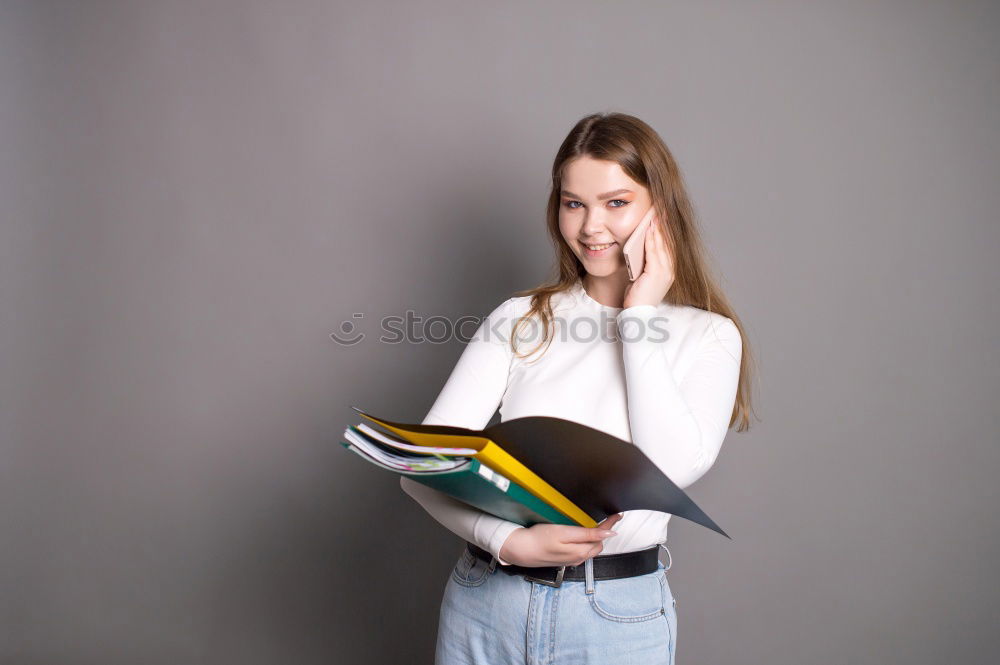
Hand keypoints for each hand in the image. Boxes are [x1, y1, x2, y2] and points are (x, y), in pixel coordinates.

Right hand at [498, 513, 623, 567]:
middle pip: (599, 543)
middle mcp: (580, 557)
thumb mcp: (565, 533)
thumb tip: (609, 534)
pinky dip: (586, 542)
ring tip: (597, 524)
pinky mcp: (566, 559)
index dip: (610, 524)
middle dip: (604, 531)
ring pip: (591, 548)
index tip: (617, 515)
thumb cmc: (540, 539)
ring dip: (596, 537)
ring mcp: (573, 560)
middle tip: (608, 517)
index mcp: (581, 550)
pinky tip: (582, 535)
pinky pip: (582, 550)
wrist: (523, 550)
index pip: (602, 536)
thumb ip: (588, 534)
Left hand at [623, 213, 674, 308]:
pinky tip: (649, 229)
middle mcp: (670, 270)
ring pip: (662, 245)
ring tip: (656, 214)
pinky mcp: (656, 273)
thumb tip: (641, 246)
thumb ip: (645, 263)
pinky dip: (651, 239)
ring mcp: (665, 272)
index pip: (668, 246)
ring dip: (658, 228)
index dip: (666, 230)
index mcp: (668, 271)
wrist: (637, 313)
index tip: (663, 216)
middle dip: (664, 225)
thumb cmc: (637, 297)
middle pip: (668, 243)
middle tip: (661, 209)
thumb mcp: (642, 276)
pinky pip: (654, 252)